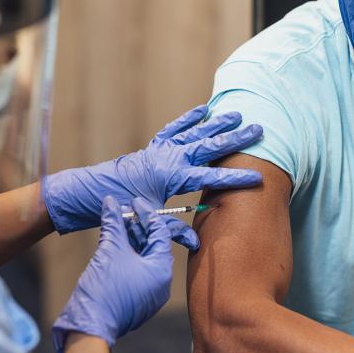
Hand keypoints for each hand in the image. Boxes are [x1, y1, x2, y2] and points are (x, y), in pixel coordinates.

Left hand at [43, 105, 262, 249]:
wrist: (94, 192)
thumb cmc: (122, 207)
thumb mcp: (149, 220)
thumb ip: (172, 231)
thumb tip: (195, 242)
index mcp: (172, 176)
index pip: (210, 176)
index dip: (235, 178)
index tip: (259, 177)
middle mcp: (170, 157)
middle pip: (209, 145)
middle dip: (235, 139)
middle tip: (259, 129)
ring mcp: (161, 149)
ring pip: (195, 132)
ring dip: (216, 124)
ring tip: (236, 115)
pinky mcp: (154, 146)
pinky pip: (174, 129)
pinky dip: (188, 119)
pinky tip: (202, 110)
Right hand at [52, 196, 173, 352]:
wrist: (90, 324)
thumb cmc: (104, 289)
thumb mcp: (110, 249)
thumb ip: (114, 223)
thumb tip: (111, 202)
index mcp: (161, 269)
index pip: (160, 233)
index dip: (147, 213)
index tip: (134, 201)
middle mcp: (161, 282)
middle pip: (152, 245)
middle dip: (138, 226)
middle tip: (124, 210)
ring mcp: (149, 292)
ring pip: (143, 257)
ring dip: (131, 239)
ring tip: (117, 223)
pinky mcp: (137, 298)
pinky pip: (136, 270)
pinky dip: (127, 254)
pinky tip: (114, 242)